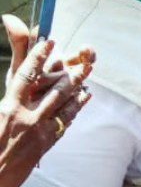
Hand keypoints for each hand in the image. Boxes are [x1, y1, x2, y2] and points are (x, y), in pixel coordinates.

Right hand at [0, 23, 94, 186]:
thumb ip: (6, 99)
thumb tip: (15, 90)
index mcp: (8, 107)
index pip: (25, 75)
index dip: (38, 57)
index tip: (49, 42)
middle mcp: (26, 117)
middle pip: (54, 89)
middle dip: (69, 73)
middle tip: (82, 58)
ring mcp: (39, 131)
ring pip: (64, 104)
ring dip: (77, 88)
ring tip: (86, 73)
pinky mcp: (46, 143)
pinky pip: (65, 121)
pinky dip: (75, 107)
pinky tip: (84, 97)